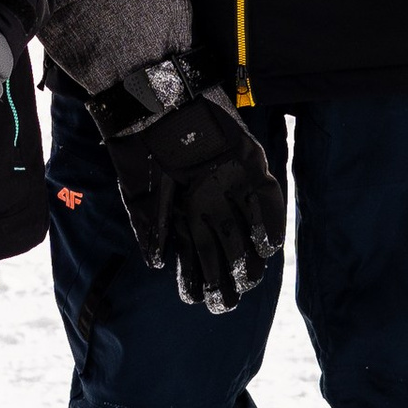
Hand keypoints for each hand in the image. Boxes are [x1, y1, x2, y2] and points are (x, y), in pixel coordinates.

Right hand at [97, 67, 284, 314]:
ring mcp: (232, 187)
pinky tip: (267, 247)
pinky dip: (269, 225)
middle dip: (226, 281)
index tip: (200, 302)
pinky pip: (267, 202)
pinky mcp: (252, 166)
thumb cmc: (143, 149)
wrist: (156, 103)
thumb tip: (157, 264)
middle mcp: (211, 204)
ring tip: (248, 284)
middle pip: (225, 251)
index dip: (198, 282)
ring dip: (249, 263)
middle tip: (227, 303)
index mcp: (185, 214)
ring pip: (247, 235)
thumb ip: (149, 229)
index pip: (196, 258)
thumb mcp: (139, 193)